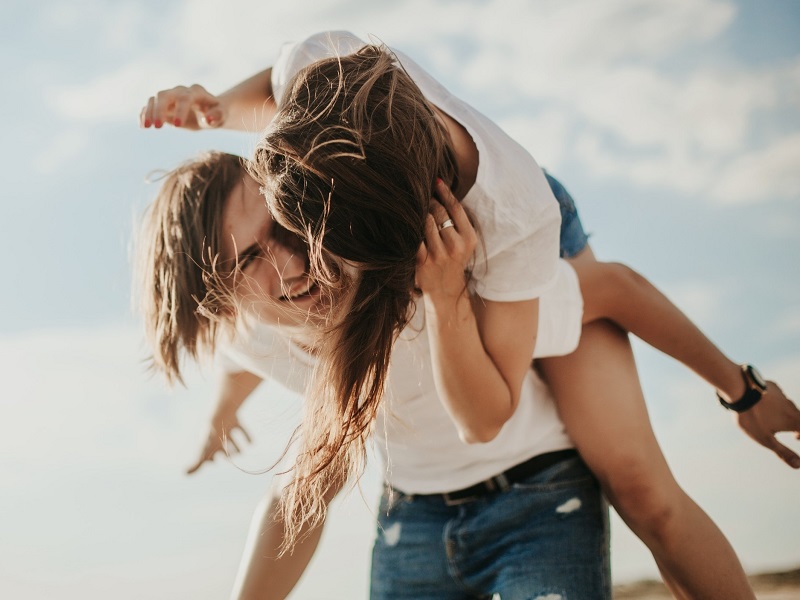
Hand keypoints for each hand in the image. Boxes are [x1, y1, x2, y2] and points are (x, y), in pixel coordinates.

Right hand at [140, 84, 224, 129]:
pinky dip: (145, 114)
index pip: (185, 98)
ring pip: (155, 99)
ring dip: (149, 112)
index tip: (178, 126)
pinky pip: (150, 106)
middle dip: (159, 110)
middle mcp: (180, 91)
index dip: (180, 110)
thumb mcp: (222, 115)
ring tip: (146, 127)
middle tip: (157, 127)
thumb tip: (209, 119)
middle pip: (165, 95)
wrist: (209, 111)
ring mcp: (170, 97)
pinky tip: (143, 126)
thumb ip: (218, 116)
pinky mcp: (162, 105)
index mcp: (196, 92)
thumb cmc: (217, 113)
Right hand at [187, 410, 251, 474]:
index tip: (213, 461)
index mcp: (208, 440)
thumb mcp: (205, 451)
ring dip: (236, 445)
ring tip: (242, 452)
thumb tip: (185, 474)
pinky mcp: (235, 421)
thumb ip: (197, 464)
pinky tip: (251, 443)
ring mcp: (225, 427)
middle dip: (224, 451)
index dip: (210, 456)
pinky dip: (247, 436)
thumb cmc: (213, 435)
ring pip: (230, 437)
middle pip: (220, 444)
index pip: (207, 449)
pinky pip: (241, 428)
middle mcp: (216, 433)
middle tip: (229, 457)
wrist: (222, 414)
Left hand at [415, 179, 477, 301]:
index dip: (444, 191)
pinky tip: (405, 223)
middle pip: (439, 212)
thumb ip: (457, 221)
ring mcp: (439, 255)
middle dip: (429, 201)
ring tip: (413, 206)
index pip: (455, 207)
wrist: (446, 291)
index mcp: (469, 238)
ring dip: (418, 213)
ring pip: (425, 222)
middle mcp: (456, 246)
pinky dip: (409, 229)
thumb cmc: (453, 261)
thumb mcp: (464, 242)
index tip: (436, 180)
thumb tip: (441, 191)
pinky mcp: (423, 262)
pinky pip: (414, 238)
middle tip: (421, 194)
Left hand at [737, 381, 799, 468]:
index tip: (797, 438)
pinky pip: (777, 396)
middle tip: (795, 435)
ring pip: (788, 406)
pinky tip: (765, 405)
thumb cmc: (753, 418)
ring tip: (776, 421)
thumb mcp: (767, 440)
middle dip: (798, 427)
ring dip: (786, 415)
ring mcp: (783, 395)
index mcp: (794, 420)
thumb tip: (798, 465)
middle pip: (799, 417)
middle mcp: (792, 406)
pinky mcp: (772, 386)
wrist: (740, 391)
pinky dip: (775, 403)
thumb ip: (783, 453)